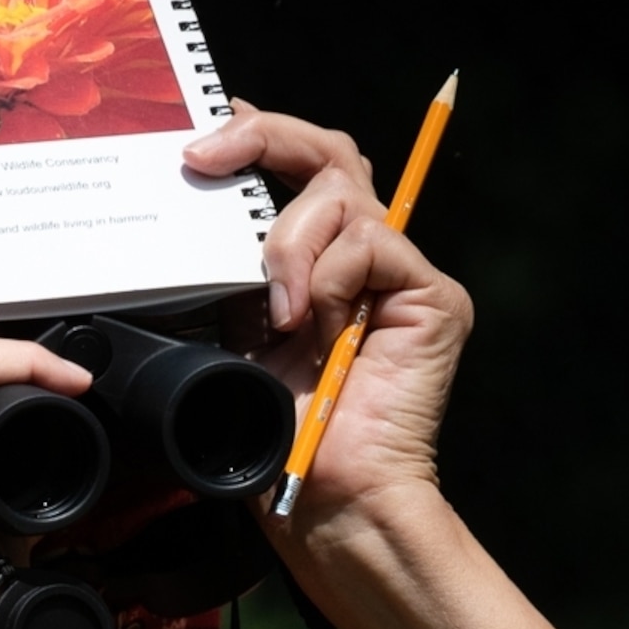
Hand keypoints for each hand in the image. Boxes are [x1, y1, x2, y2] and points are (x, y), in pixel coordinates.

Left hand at [183, 103, 473, 525]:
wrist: (324, 497)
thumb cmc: (275, 432)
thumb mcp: (231, 330)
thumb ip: (230, 265)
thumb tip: (195, 191)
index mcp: (319, 261)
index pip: (300, 168)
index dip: (258, 134)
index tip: (202, 132)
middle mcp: (365, 257)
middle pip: (330, 153)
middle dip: (263, 139)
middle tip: (205, 157)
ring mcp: (401, 274)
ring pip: (339, 195)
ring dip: (288, 248)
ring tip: (276, 316)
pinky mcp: (432, 295)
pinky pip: (370, 242)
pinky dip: (327, 279)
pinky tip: (314, 328)